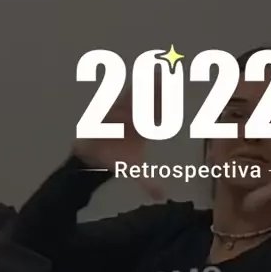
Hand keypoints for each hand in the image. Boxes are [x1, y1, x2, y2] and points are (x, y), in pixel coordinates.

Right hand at [73, 80, 162, 198]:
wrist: (92, 158)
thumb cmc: (115, 160)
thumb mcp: (134, 171)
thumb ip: (148, 184)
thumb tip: (163, 196)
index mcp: (143, 129)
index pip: (158, 115)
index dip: (167, 106)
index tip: (178, 97)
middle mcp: (134, 119)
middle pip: (148, 102)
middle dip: (159, 90)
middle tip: (170, 76)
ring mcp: (121, 114)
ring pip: (135, 98)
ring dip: (144, 87)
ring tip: (156, 74)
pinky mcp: (108, 113)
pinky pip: (118, 102)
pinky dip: (126, 96)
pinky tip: (133, 86)